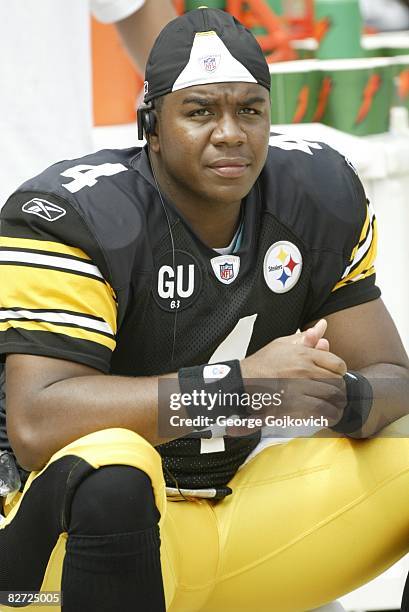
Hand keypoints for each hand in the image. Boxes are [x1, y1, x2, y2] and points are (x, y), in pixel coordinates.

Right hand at [227, 320, 346, 436]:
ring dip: (337, 404)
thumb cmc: (261, 365)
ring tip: (335, 406)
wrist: (243, 382)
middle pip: (337, 382)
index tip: (335, 376)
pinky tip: (327, 415)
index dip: (339, 372)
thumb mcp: (282, 345)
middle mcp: (304, 371)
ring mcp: (300, 389)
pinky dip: (329, 415)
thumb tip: (322, 327)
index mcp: (303, 355)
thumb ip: (306, 338)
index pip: (337, 364)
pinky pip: (322, 412)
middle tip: (336, 393)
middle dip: (339, 389)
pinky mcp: (295, 406)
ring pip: (332, 398)